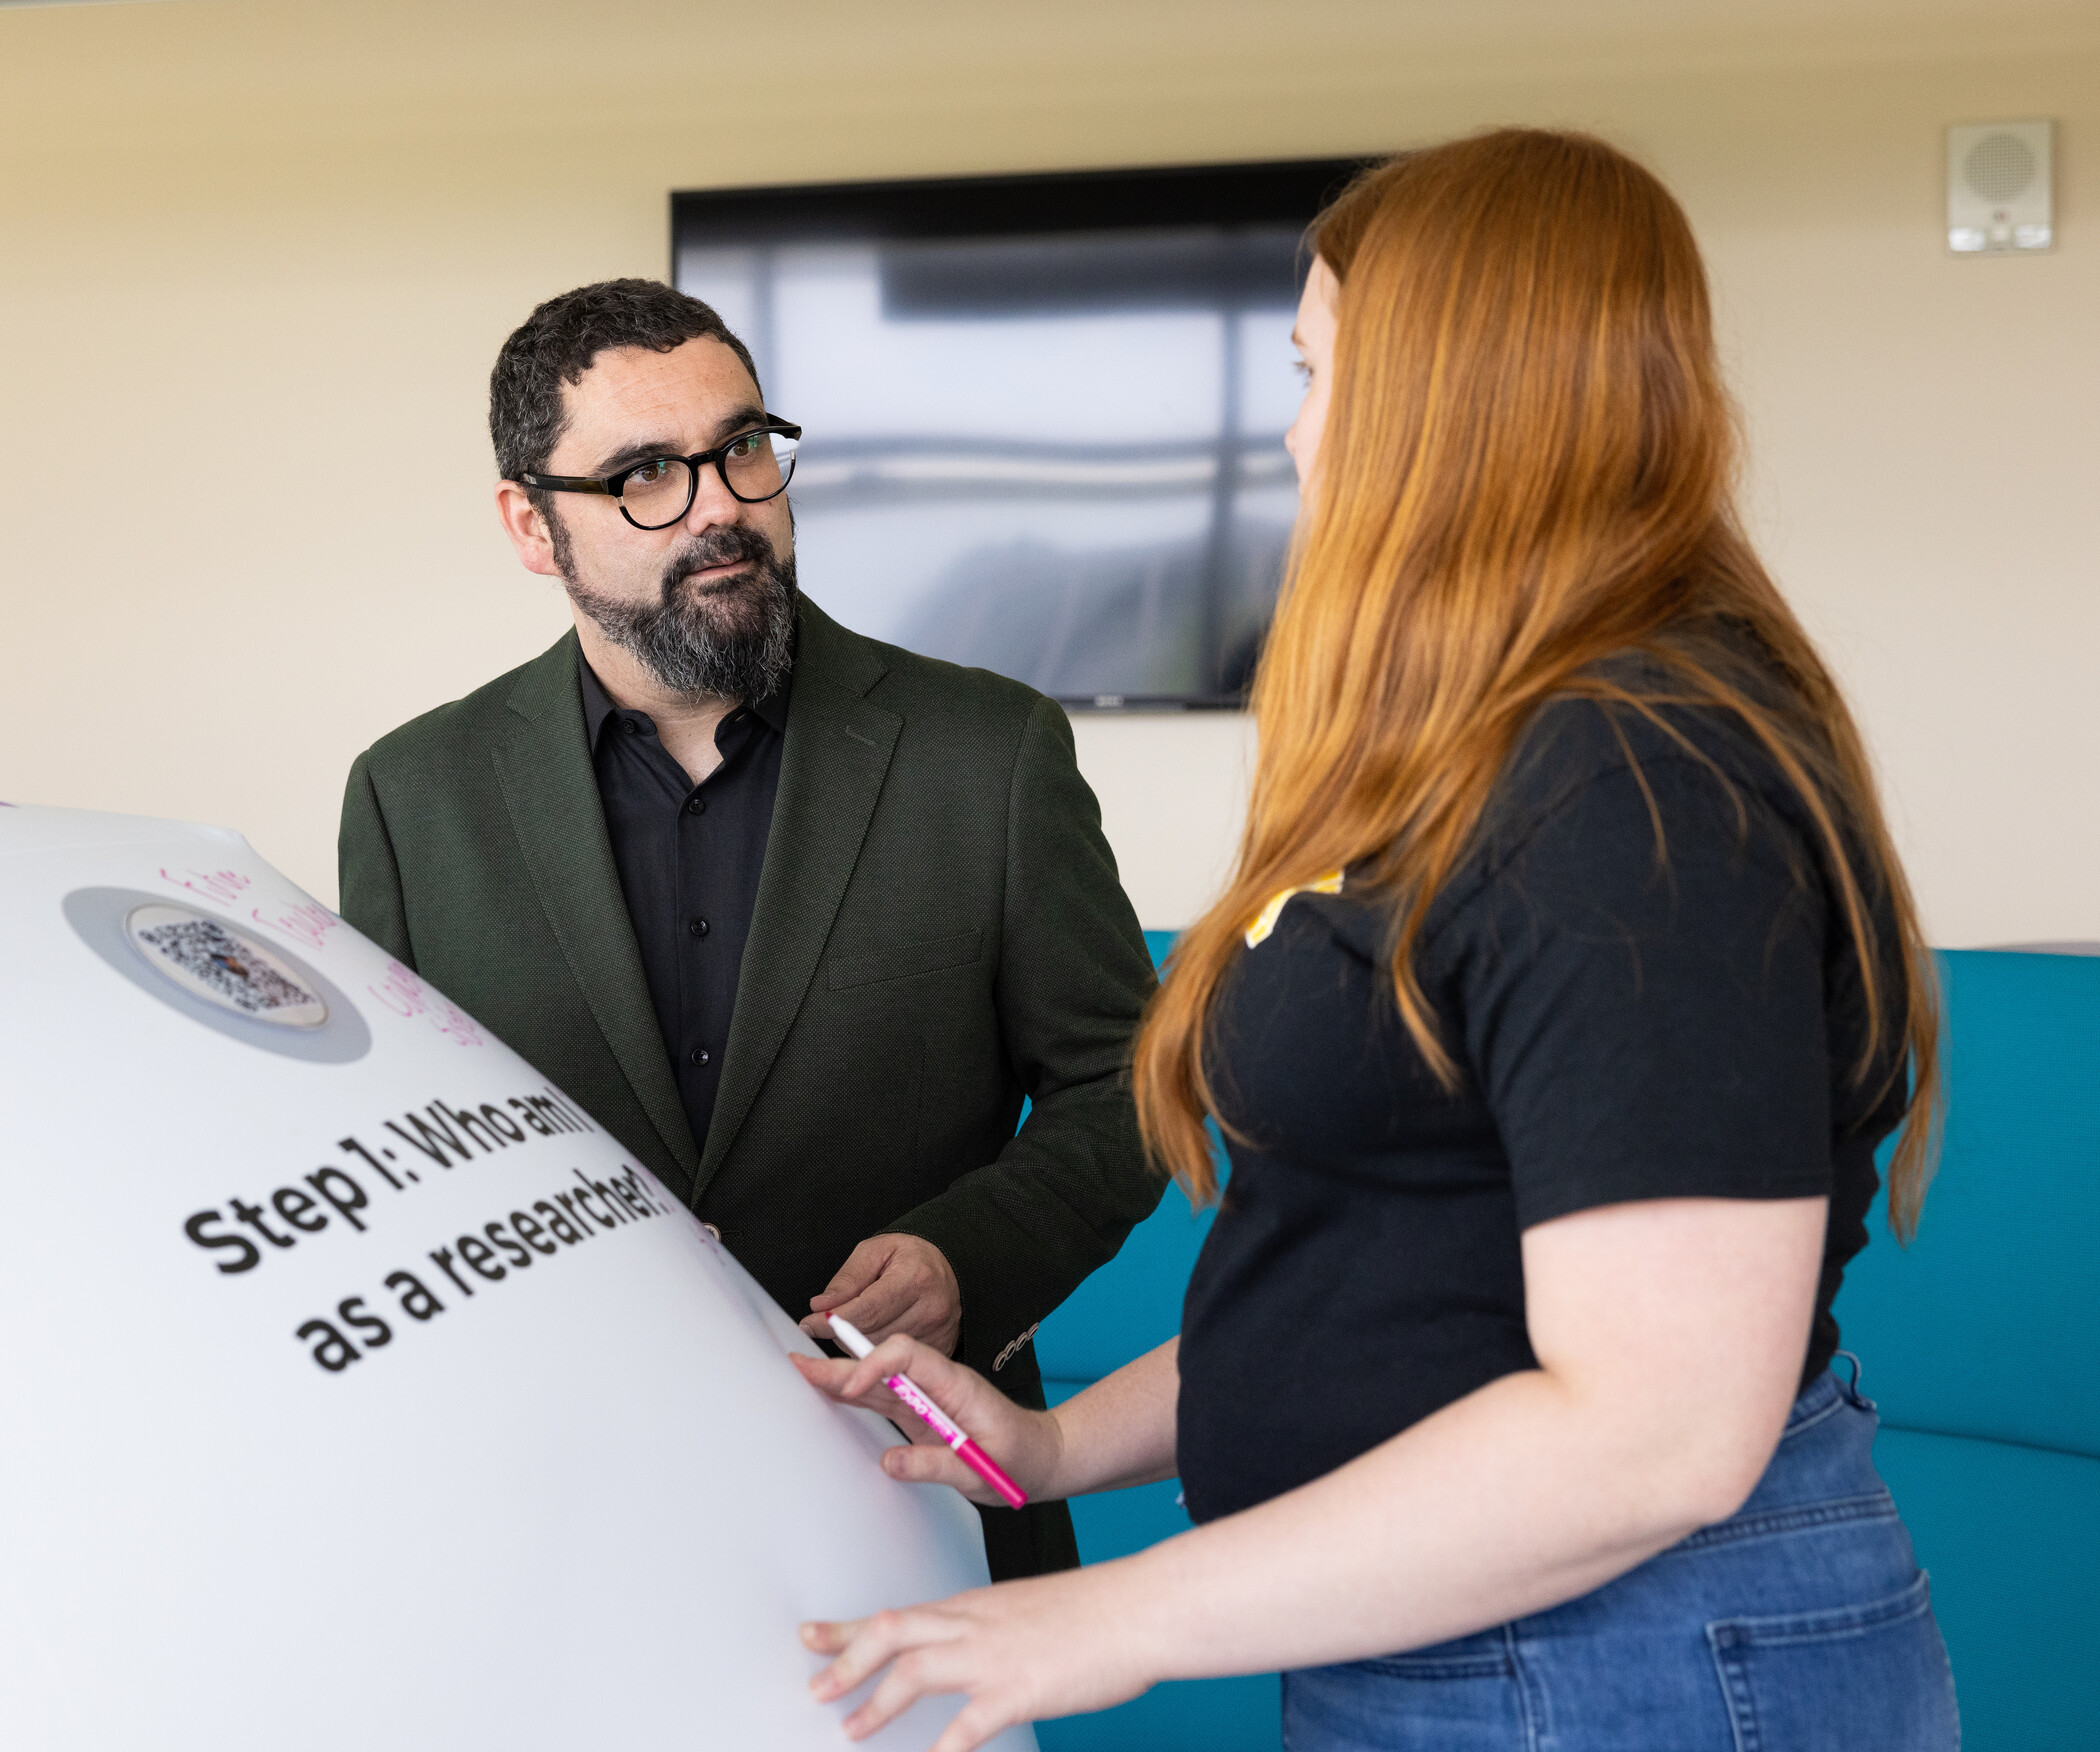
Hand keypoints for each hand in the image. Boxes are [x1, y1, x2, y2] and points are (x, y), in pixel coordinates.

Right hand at [789, 1332, 1063, 1504]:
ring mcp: (927, 1398)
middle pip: (885, 1365)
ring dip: (841, 1378)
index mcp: (956, 1385)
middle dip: (843, 1365)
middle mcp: (937, 1385)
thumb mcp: (983, 1470)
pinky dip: (855, 1395)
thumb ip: (937, 1464)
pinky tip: (829, 1392)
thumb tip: (888, 1461)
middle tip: (800, 1364)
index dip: (876, 1364)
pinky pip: (883, 1400)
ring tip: (801, 1373)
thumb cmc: (1019, 1460)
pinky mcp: (920, 1415)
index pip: (910, 1355)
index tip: (851, 1387)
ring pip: (878, 1381)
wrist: (1040, 1459)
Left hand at [801, 1232, 961, 1355]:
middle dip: (843, 1332)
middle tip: (834, 1320)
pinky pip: (897, 1363)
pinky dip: (879, 1354)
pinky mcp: (940, 1349)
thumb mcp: (875, 1251)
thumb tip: (821, 1306)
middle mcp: (931, 1308)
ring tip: (860, 1322)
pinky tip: (878, 1335)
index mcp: (915, 1278)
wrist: (950, 1266)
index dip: (833, 1321)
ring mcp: (938, 1333)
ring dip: (859, 1344)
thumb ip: (847, 1279)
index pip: (866, 1311)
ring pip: (881, 1353)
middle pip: (872, 1336)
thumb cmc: (911, 1257)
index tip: (810, 1323)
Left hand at [801, 1564, 1161, 1749]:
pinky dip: (938, 1751)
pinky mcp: (1018, 1690)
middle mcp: (974, 1625)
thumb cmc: (1094, 1611)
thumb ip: (991, 1630)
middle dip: (844, 1660)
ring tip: (850, 1728)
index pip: (897, 1615)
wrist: (1138, 1609)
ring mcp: (993, 1657)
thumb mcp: (1027, 1611)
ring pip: (914, 1672)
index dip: (848, 1629)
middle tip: (815, 1687)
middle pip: (891, 1634)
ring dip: (875, 1702)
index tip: (812, 1637)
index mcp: (974, 1607)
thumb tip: (967, 1651)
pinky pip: (965, 1728)